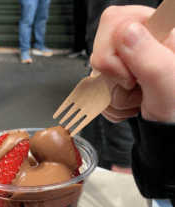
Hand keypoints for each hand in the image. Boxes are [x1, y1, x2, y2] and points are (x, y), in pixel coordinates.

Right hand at [90, 5, 174, 122]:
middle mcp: (135, 42)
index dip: (113, 55)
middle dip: (114, 82)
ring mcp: (122, 62)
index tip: (131, 76)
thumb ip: (148, 56)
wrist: (168, 125)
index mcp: (152, 29)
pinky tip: (131, 103)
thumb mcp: (168, 81)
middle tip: (137, 87)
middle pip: (99, 55)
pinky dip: (112, 106)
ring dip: (115, 97)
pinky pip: (97, 92)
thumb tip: (125, 33)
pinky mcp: (113, 78)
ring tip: (138, 98)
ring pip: (96, 77)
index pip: (112, 23)